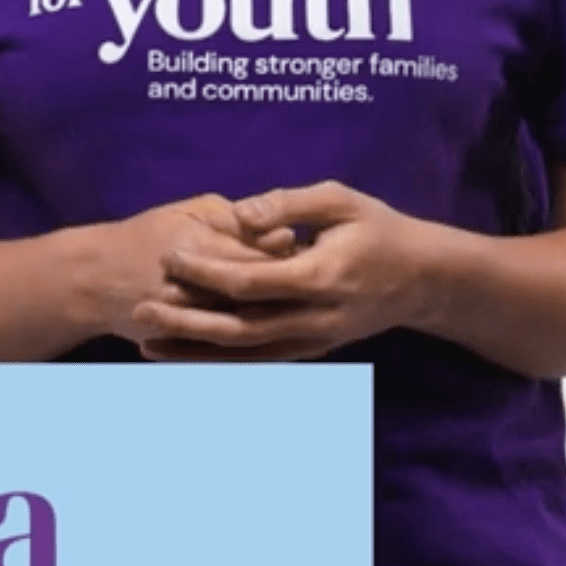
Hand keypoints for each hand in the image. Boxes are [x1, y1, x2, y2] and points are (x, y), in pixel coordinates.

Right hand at [94, 193, 296, 341]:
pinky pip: (227, 348)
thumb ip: (236, 218)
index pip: (258, 257)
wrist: (94, 280)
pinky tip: (266, 323)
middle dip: (284, 288)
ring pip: (245, 325)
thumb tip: (284, 233)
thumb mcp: (189, 211)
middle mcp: (191, 290)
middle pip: (255, 296)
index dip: (288, 256)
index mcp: (197, 248)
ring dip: (271, 314)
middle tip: (305, 277)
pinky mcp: (182, 346)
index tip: (306, 249)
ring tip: (288, 300)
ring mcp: (185, 323)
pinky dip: (251, 337)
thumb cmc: (147, 236)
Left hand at [130, 180, 433, 362]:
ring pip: (246, 355)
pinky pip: (260, 363)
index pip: (253, 281)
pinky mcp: (311, 351)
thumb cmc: (381, 230)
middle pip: (241, 328)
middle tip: (140, 312)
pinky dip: (221, 365)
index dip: (208, 272)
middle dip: (186, 323)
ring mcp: (314, 342)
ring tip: (146, 346)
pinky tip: (186, 361)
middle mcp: (316, 318)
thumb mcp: (342, 200)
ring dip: (194, 354)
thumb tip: (241, 213)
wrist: (425, 280)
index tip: (171, 256)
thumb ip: (290, 205)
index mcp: (323, 276)